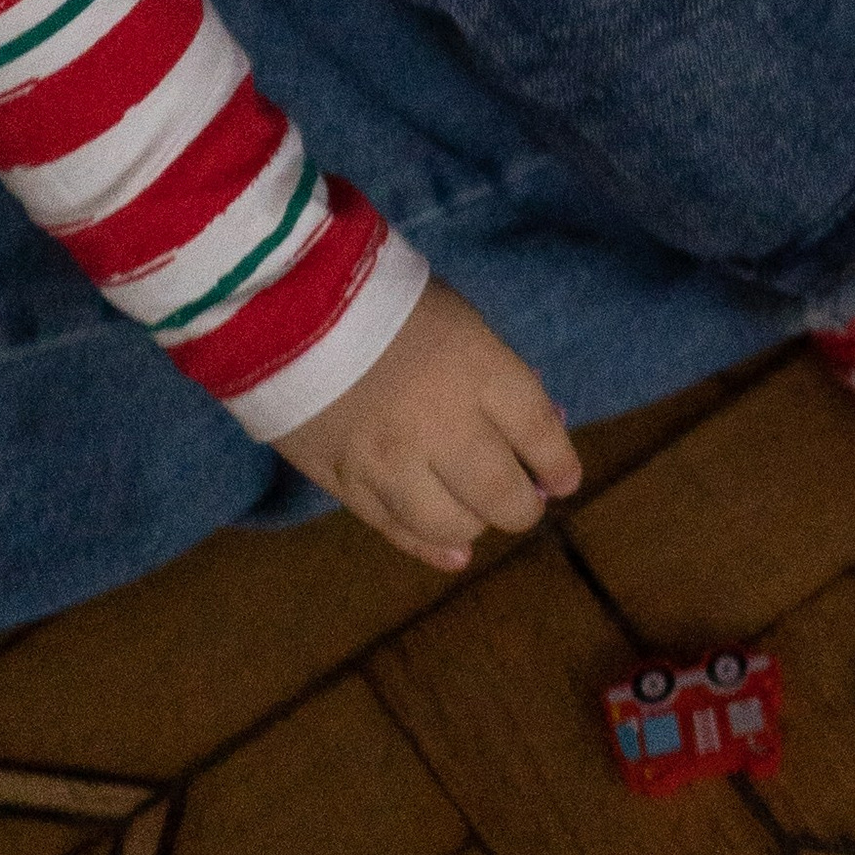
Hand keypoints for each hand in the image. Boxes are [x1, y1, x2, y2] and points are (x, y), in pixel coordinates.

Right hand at [271, 275, 580, 571]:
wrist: (288, 305)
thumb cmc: (387, 301)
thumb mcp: (460, 322)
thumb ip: (497, 378)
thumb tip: (538, 432)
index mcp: (478, 370)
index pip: (538, 434)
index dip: (559, 463)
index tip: (566, 479)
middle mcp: (441, 425)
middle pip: (501, 494)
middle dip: (523, 504)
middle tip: (526, 500)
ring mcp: (390, 463)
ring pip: (451, 525)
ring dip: (476, 524)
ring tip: (479, 513)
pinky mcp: (346, 486)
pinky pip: (397, 532)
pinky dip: (430, 547)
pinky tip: (453, 552)